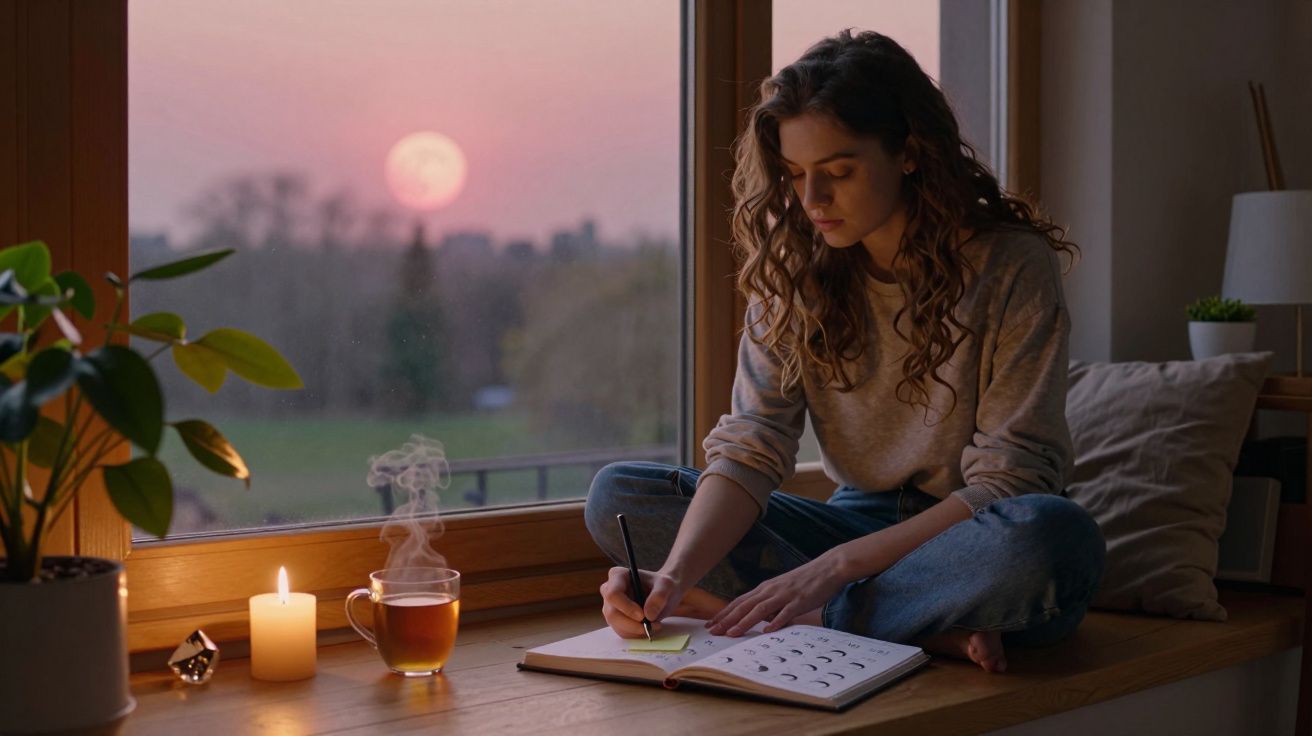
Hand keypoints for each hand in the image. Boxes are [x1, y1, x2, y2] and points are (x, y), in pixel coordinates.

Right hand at [599, 566, 685, 638]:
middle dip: (632, 624)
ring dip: (636, 630)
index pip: (613, 594)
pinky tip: (648, 628)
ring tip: (655, 625)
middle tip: (651, 625)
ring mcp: (610, 606)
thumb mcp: (666, 585)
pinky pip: (622, 632)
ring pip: (616, 625)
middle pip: (612, 613)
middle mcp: (609, 590)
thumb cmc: (662, 585)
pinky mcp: (616, 620)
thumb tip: (648, 615)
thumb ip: (659, 596)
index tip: (642, 616)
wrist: (664, 594)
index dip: (626, 607)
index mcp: (617, 576)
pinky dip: (636, 634)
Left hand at [706, 552, 849, 635]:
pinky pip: (786, 612)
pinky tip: (767, 631)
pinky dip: (776, 621)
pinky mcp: (800, 600)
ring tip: (732, 634)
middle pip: (744, 605)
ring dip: (744, 622)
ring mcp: (785, 595)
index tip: (710, 624)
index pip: (739, 601)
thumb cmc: (805, 581)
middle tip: (713, 632)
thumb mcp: (782, 590)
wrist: (828, 568)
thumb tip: (759, 619)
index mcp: (765, 588)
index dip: (724, 613)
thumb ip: (770, 603)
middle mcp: (771, 590)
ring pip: (760, 609)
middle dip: (727, 619)